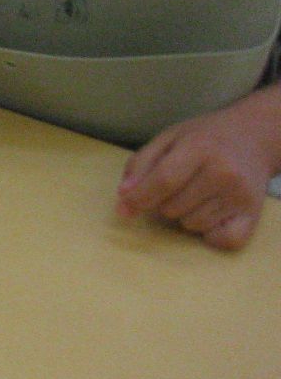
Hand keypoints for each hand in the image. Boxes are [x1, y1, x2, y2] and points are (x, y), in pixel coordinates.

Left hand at [115, 98, 280, 249]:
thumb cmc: (204, 138)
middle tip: (176, 186)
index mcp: (200, 148)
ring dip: (184, 215)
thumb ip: (141, 165)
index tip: (125, 205)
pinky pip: (223, 240)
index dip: (139, 197)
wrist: (252, 138)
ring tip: (195, 194)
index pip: (164, 181)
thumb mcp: (168, 139)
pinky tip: (210, 215)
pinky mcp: (254, 215)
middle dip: (162, 203)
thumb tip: (124, 198)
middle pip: (173, 207)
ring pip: (192, 225)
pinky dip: (210, 235)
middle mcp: (224, 173)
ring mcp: (240, 196)